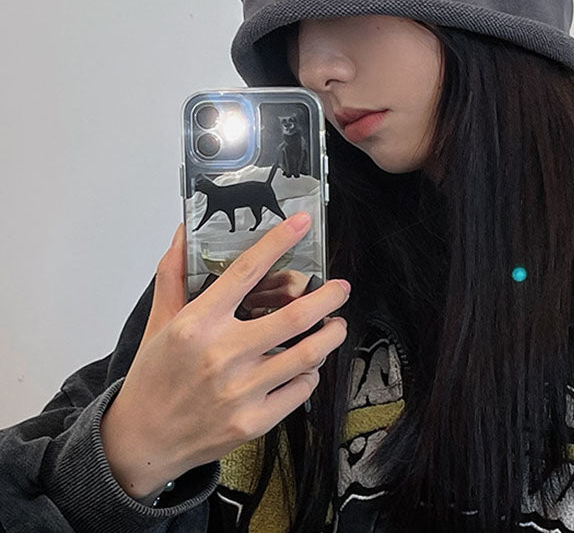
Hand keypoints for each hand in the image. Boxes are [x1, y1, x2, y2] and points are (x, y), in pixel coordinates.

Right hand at [100, 214, 349, 498]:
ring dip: (331, 334)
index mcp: (197, 324)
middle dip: (328, 297)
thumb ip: (173, 275)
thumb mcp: (159, 322)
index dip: (279, 242)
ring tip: (337, 324)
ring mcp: (240, 392)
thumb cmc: (153, 377)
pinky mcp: (253, 422)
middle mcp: (222, 355)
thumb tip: (183, 233)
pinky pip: (301, 389)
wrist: (141, 442)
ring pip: (308, 354)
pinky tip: (310, 364)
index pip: (246, 271)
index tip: (303, 223)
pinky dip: (312, 372)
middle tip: (341, 287)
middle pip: (295, 316)